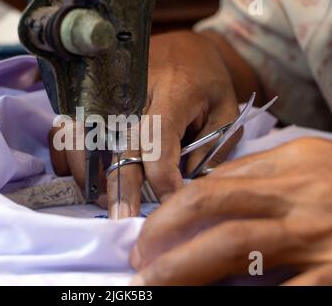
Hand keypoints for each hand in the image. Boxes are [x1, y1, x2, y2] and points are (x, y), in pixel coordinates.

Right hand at [49, 31, 244, 217]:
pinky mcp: (88, 98)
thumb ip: (212, 147)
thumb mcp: (225, 109)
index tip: (170, 202)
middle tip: (122, 221)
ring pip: (82, 139)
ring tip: (104, 201)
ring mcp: (104, 93)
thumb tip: (184, 185)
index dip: (163, 177)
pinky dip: (68, 157)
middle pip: (118, 146)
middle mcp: (131, 91)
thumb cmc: (206, 80)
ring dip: (89, 176)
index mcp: (173, 91)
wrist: (182, 46)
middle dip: (121, 189)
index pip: (158, 139)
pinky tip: (84, 176)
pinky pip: (65, 131)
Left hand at [130, 138, 331, 285]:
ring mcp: (318, 236)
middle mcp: (297, 198)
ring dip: (187, 269)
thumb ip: (258, 171)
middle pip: (213, 210)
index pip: (212, 185)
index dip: (172, 212)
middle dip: (166, 238)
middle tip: (139, 265)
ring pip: (236, 248)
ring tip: (155, 286)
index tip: (147, 235)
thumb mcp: (308, 161)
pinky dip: (250, 298)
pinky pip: (287, 289)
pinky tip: (218, 300)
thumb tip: (206, 187)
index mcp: (288, 167)